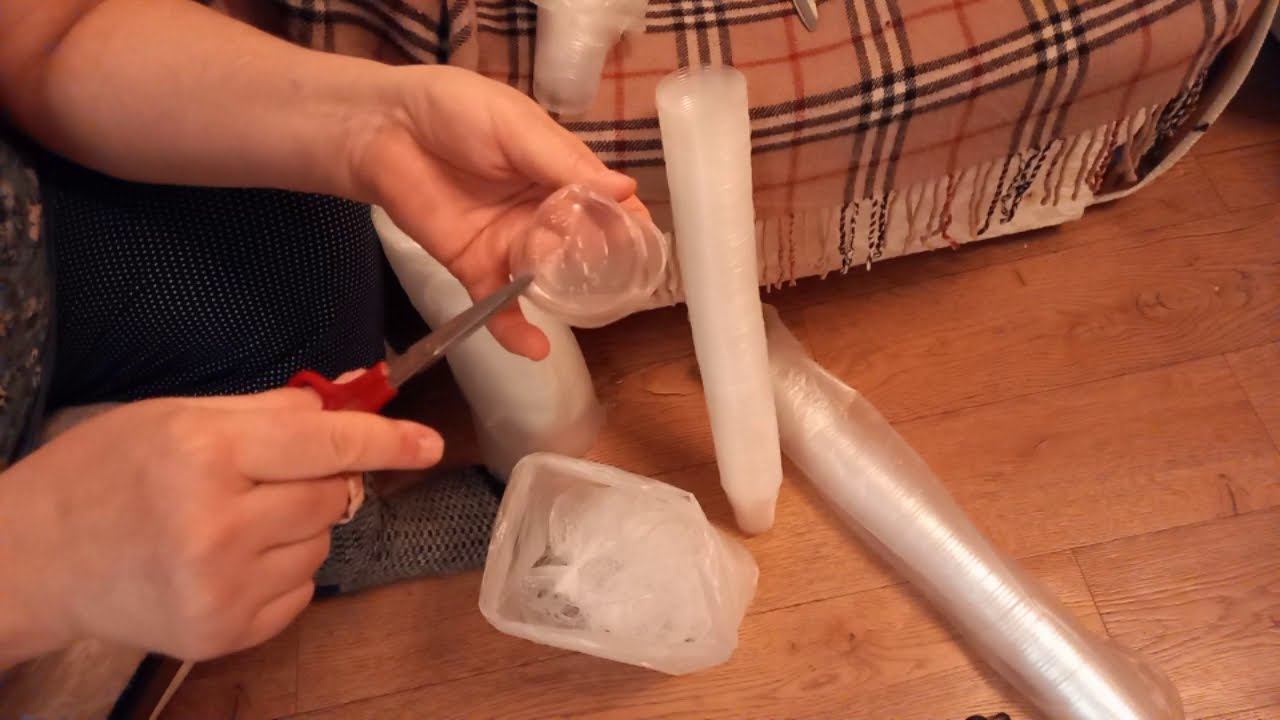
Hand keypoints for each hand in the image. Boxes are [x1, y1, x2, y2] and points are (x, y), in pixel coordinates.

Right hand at [0, 389, 441, 663]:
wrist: (36, 559)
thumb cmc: (104, 473)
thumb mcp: (176, 415)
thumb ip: (268, 411)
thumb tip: (346, 404)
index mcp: (205, 456)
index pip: (326, 446)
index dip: (385, 441)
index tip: (428, 443)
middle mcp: (217, 526)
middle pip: (332, 496)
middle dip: (316, 480)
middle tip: (261, 476)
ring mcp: (222, 589)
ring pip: (322, 544)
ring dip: (297, 527)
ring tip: (229, 520)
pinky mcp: (224, 632)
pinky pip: (301, 589)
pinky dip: (281, 569)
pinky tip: (226, 558)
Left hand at [346, 66, 649, 358]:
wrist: (384, 128)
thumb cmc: (455, 110)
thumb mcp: (517, 127)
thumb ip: (565, 163)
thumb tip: (626, 191)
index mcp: (561, 173)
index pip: (607, 205)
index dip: (628, 226)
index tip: (647, 248)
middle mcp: (544, 214)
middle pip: (583, 248)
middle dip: (596, 263)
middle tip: (603, 269)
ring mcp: (510, 245)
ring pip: (548, 279)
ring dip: (562, 292)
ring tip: (572, 298)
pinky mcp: (475, 268)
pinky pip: (500, 306)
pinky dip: (516, 331)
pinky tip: (535, 347)